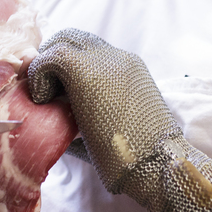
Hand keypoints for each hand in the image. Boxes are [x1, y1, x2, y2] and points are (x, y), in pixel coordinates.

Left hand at [29, 29, 211, 211]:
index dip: (68, 61)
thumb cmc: (159, 162)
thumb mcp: (137, 132)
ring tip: (43, 100)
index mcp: (133, 69)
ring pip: (60, 43)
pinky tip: (48, 104)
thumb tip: (86, 128)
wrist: (170, 174)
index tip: (52, 85)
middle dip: (54, 60)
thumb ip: (116, 116)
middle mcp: (121, 57)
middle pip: (73, 37)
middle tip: (41, 89)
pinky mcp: (88, 72)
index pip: (90, 45)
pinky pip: (50, 59)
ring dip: (47, 70)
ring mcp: (105, 62)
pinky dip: (42, 77)